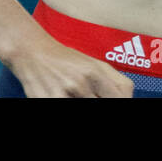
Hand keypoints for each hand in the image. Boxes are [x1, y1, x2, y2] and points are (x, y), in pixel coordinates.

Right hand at [11, 36, 134, 97]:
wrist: (32, 52)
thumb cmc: (67, 60)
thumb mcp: (96, 64)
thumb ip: (118, 82)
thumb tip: (129, 99)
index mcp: (95, 72)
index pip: (119, 98)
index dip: (121, 103)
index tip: (115, 103)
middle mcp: (80, 83)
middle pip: (103, 105)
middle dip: (97, 100)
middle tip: (89, 95)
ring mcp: (62, 94)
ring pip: (83, 107)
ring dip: (80, 101)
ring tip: (76, 94)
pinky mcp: (45, 100)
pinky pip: (64, 108)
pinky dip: (67, 103)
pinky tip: (65, 96)